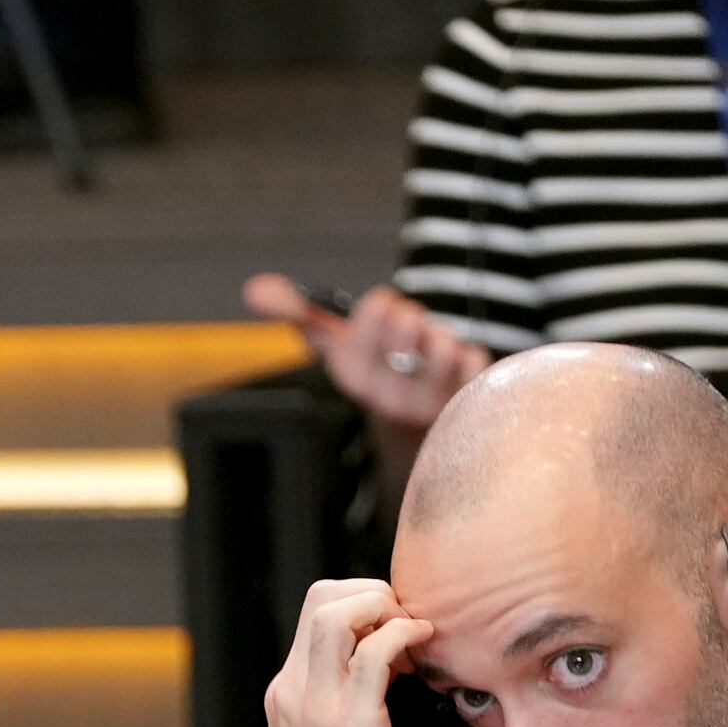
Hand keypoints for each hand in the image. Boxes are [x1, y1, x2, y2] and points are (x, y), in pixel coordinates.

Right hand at [244, 273, 490, 431]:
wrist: (413, 437)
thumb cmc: (376, 376)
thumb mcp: (336, 347)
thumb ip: (300, 313)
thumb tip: (253, 290)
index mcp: (353, 376)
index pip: (375, 310)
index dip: (383, 306)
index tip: (384, 320)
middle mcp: (388, 397)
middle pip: (408, 322)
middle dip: (411, 318)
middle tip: (411, 335)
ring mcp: (429, 406)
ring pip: (442, 342)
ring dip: (440, 337)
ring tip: (432, 353)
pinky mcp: (468, 407)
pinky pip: (474, 359)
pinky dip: (467, 356)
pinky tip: (455, 372)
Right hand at [262, 579, 432, 726]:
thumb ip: (341, 705)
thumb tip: (381, 669)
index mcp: (286, 696)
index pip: (313, 613)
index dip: (359, 604)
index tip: (395, 628)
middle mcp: (293, 692)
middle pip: (320, 598)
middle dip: (372, 593)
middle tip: (407, 620)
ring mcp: (317, 705)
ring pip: (338, 612)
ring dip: (385, 607)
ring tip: (415, 631)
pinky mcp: (351, 723)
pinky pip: (375, 651)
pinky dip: (405, 634)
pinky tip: (425, 646)